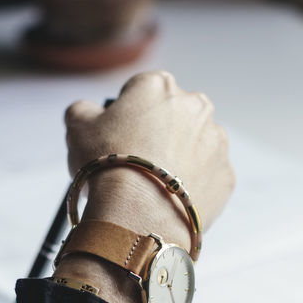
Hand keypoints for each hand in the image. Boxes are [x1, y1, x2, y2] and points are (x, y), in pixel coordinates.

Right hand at [55, 71, 233, 302]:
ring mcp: (216, 141)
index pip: (140, 90)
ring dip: (178, 159)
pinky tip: (170, 200)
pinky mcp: (226, 176)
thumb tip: (88, 111)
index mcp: (159, 86)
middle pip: (172, 116)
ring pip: (194, 146)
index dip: (125, 115)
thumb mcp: (77, 127)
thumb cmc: (106, 166)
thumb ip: (83, 110)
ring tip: (153, 186)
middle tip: (135, 163)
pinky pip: (208, 177)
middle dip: (157, 134)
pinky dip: (192, 186)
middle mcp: (195, 105)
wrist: (138, 216)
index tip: (116, 138)